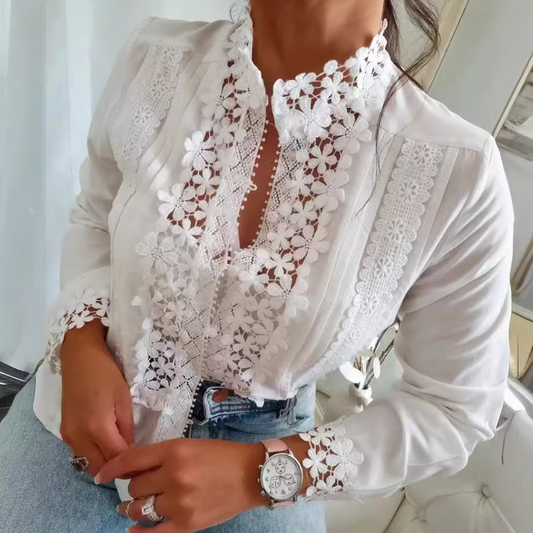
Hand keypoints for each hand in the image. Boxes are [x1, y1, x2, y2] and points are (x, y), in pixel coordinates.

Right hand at [60, 320, 133, 476]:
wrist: (80, 358)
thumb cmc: (106, 373)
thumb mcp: (124, 399)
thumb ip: (126, 428)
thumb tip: (131, 449)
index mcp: (97, 427)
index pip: (117, 458)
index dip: (132, 463)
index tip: (145, 462)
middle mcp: (79, 436)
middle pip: (100, 467)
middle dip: (118, 468)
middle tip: (135, 459)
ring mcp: (68, 436)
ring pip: (89, 462)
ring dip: (105, 461)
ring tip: (122, 450)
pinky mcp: (64, 432)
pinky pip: (81, 452)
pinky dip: (94, 453)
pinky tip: (106, 442)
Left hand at [96, 439, 268, 531]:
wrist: (251, 474)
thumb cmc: (221, 455)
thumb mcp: (190, 445)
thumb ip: (162, 456)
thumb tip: (134, 469)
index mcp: (174, 451)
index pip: (131, 460)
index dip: (111, 468)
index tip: (100, 475)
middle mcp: (174, 476)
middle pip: (135, 487)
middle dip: (133, 487)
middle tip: (137, 487)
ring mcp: (180, 502)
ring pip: (141, 509)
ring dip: (133, 508)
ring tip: (131, 508)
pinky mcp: (188, 524)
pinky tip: (132, 531)